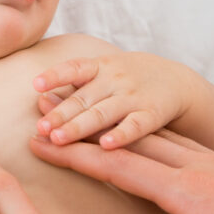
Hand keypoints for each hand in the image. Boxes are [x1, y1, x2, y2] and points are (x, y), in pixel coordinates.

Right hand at [29, 130, 213, 213]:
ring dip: (110, 127)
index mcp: (199, 194)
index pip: (122, 169)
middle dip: (83, 128)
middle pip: (131, 142)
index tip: (36, 142)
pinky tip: (134, 138)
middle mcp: (206, 170)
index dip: (76, 156)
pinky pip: (175, 143)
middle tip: (39, 114)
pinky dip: (142, 136)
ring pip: (153, 138)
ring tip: (75, 115)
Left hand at [33, 53, 199, 148]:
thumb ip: (77, 85)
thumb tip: (40, 100)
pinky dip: (122, 135)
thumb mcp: (105, 71)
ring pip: (104, 113)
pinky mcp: (152, 114)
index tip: (36, 85)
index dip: (56, 75)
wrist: (177, 80)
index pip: (75, 68)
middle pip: (84, 98)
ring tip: (58, 138)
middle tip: (40, 128)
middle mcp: (115, 80)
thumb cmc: (128, 79)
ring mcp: (134, 97)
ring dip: (80, 126)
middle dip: (61, 113)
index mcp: (101, 67)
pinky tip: (106, 146)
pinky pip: (136, 125)